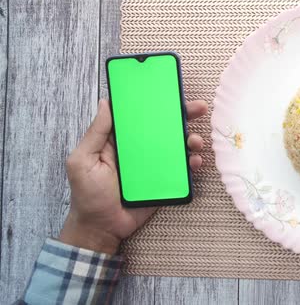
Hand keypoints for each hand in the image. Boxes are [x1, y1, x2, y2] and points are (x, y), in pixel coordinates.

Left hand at [59, 99, 207, 254]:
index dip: (155, 101)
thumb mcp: (83, 160)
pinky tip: (195, 161)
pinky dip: (192, 162)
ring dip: (191, 139)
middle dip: (183, 115)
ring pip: (177, 146)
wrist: (102, 227)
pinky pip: (182, 169)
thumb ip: (96, 133)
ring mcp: (154, 164)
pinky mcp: (164, 180)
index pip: (140, 115)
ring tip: (195, 141)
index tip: (170, 90)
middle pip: (164, 126)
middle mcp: (140, 148)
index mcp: (121, 139)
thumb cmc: (87, 194)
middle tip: (198, 108)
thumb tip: (106, 103)